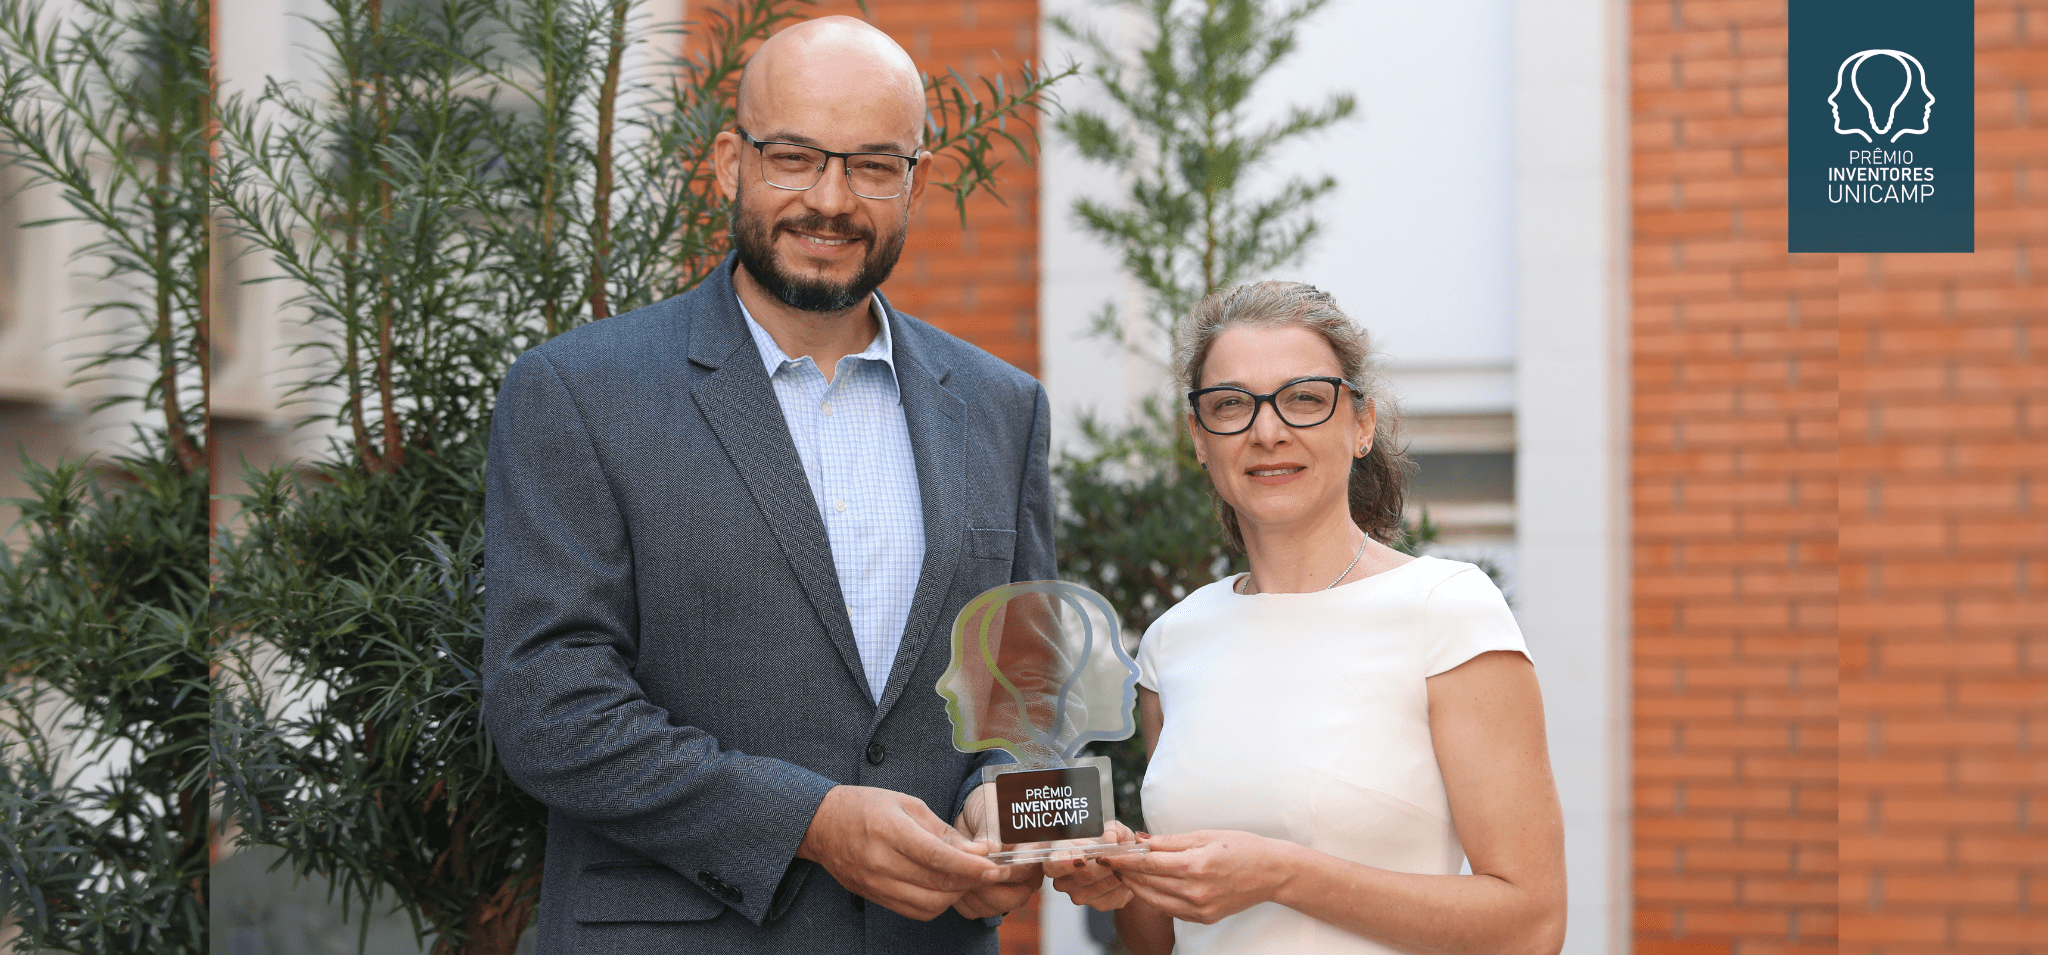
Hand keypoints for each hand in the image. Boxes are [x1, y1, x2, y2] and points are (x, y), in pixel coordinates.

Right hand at [798, 785, 1002, 920]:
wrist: (821, 825)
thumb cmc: (866, 807)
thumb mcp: (906, 804)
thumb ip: (942, 831)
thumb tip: (977, 852)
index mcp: (890, 829)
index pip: (937, 856)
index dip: (970, 866)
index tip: (993, 868)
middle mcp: (881, 861)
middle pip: (937, 883)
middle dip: (969, 881)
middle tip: (987, 872)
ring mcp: (876, 883)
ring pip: (929, 904)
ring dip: (955, 895)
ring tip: (966, 879)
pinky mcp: (875, 897)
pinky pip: (915, 911)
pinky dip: (937, 905)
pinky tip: (943, 889)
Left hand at [951, 782, 1044, 918]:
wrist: (974, 814)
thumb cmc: (989, 807)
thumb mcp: (991, 813)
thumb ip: (991, 832)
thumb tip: (989, 850)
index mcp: (1035, 852)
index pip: (1026, 870)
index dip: (1006, 872)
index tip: (987, 867)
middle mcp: (1027, 875)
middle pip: (1013, 898)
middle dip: (986, 889)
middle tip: (965, 874)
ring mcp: (1009, 890)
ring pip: (993, 908)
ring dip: (970, 896)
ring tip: (953, 876)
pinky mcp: (989, 898)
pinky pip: (976, 911)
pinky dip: (961, 902)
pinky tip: (949, 884)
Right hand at [1047, 821, 1138, 910]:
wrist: (1126, 863)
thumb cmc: (1112, 843)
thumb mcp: (1113, 830)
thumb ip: (1112, 829)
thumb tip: (1110, 836)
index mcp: (1059, 857)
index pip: (1052, 865)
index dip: (1064, 863)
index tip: (1082, 858)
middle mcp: (1064, 880)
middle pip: (1081, 876)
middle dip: (1101, 866)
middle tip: (1114, 855)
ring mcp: (1079, 895)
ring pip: (1100, 886)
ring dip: (1115, 873)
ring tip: (1123, 861)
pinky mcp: (1099, 904)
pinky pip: (1113, 896)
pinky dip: (1123, 884)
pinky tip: (1125, 873)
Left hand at [1101, 830, 1295, 924]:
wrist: (1272, 873)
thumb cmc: (1243, 848)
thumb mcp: (1206, 835)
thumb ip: (1170, 841)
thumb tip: (1141, 840)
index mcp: (1196, 865)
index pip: (1148, 864)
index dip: (1124, 859)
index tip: (1107, 855)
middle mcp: (1195, 891)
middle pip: (1147, 883)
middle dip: (1125, 872)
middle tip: (1109, 862)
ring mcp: (1199, 908)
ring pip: (1154, 899)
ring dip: (1135, 886)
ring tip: (1124, 873)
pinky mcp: (1203, 918)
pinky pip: (1169, 909)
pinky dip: (1154, 897)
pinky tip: (1146, 886)